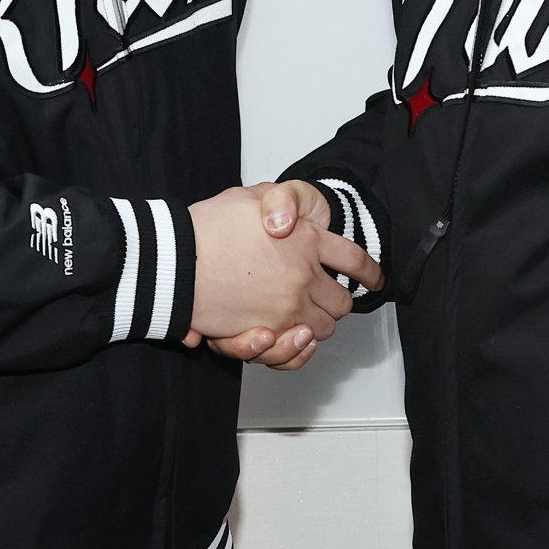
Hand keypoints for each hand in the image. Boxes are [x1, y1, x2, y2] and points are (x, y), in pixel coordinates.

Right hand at [186, 185, 379, 359]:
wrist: (173, 258)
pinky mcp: (265, 332)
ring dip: (317, 325)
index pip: (354, 260)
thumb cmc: (208, 227)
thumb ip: (281, 202)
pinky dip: (299, 349)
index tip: (375, 279)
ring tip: (304, 316)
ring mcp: (286, 307)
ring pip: (322, 329)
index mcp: (307, 239)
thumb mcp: (251, 197)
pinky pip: (297, 352)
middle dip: (336, 301)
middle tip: (324, 297)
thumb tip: (288, 222)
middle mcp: (303, 275)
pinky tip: (295, 339)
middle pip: (342, 301)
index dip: (369, 272)